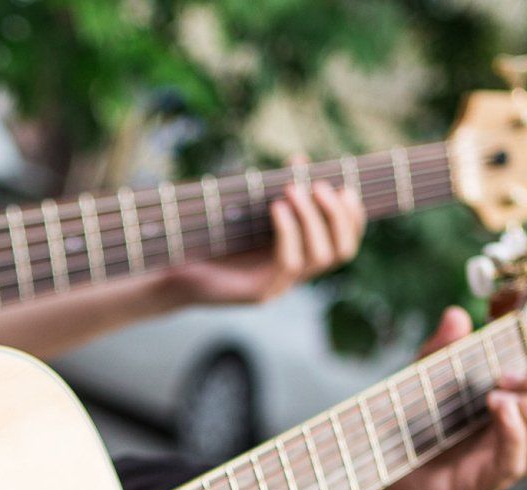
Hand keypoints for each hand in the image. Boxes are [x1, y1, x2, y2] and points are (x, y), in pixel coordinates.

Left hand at [163, 157, 364, 307]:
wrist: (173, 270)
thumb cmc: (210, 238)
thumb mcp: (248, 209)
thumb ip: (277, 189)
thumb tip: (300, 158)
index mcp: (298, 255)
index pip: (345, 243)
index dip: (353, 218)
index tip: (346, 188)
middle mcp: (295, 275)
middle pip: (341, 252)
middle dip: (336, 216)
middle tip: (318, 186)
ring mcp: (279, 286)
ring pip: (318, 257)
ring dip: (311, 219)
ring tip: (291, 190)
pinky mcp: (260, 293)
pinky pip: (288, 263)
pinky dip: (288, 232)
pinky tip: (276, 208)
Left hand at [357, 306, 526, 489]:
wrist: (377, 476)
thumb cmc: (408, 431)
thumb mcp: (424, 381)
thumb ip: (442, 350)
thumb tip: (457, 315)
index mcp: (510, 416)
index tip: (512, 361)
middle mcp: (513, 442)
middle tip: (508, 378)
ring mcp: (500, 466)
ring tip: (498, 398)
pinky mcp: (480, 485)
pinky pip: (516, 463)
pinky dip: (516, 434)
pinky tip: (500, 410)